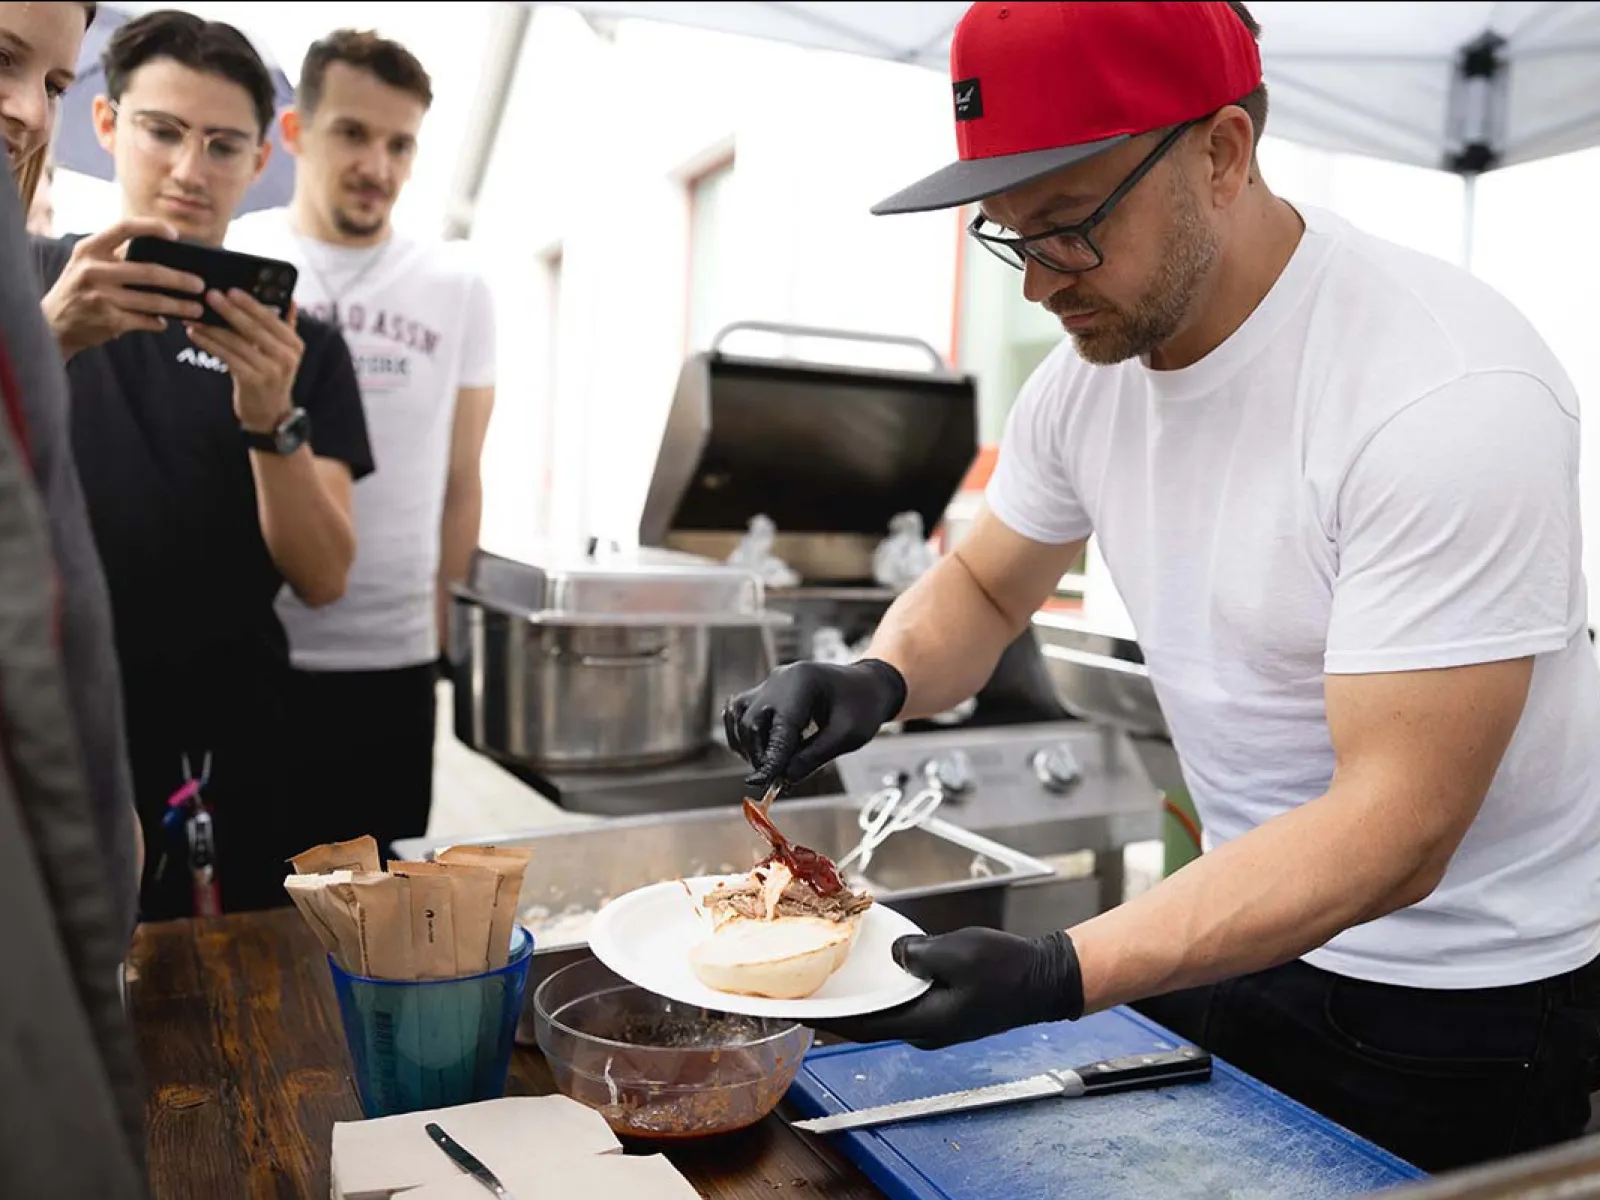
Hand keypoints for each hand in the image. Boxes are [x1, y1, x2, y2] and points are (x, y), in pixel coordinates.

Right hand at [41, 218, 205, 358]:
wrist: (53, 322)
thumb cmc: (82, 289)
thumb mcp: (89, 264)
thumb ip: (118, 257)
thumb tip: (168, 260)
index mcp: (90, 249)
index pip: (124, 228)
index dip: (152, 227)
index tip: (175, 234)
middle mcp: (93, 269)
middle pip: (148, 271)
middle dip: (180, 279)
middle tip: (201, 285)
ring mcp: (100, 296)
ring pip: (152, 301)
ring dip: (179, 306)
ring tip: (197, 309)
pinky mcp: (107, 319)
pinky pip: (145, 320)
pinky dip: (159, 322)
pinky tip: (167, 322)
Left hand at [186, 292, 303, 434]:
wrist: (270, 413)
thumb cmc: (272, 377)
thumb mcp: (284, 352)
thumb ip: (286, 326)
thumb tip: (291, 300)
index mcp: (294, 344)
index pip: (271, 318)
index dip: (251, 303)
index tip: (231, 289)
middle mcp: (286, 357)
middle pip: (253, 328)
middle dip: (229, 310)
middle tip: (210, 295)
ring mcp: (270, 370)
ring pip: (236, 342)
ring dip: (213, 327)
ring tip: (194, 315)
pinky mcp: (252, 381)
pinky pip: (227, 357)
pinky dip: (210, 344)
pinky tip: (196, 334)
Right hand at [723, 659, 907, 785]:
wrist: (868, 685)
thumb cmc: (863, 706)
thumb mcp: (847, 736)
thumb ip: (814, 757)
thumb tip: (783, 778)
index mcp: (803, 682)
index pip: (780, 728)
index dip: (770, 759)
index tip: (762, 784)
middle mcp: (780, 679)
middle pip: (751, 721)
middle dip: (759, 755)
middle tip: (775, 779)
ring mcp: (770, 684)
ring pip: (740, 716)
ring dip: (749, 746)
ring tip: (770, 764)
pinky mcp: (765, 693)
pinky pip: (740, 713)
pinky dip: (744, 735)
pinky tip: (760, 751)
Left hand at [813, 927, 1084, 1049]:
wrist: (1046, 978)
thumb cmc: (1008, 969)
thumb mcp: (957, 952)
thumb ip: (917, 954)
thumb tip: (895, 955)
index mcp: (924, 1024)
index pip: (861, 1025)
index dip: (825, 1017)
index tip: (794, 1009)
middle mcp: (925, 1030)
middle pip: (868, 1021)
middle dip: (836, 1007)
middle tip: (803, 990)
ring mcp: (935, 1023)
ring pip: (886, 1010)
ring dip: (861, 997)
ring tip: (829, 979)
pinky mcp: (945, 1011)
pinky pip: (904, 1001)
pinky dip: (885, 989)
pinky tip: (876, 970)